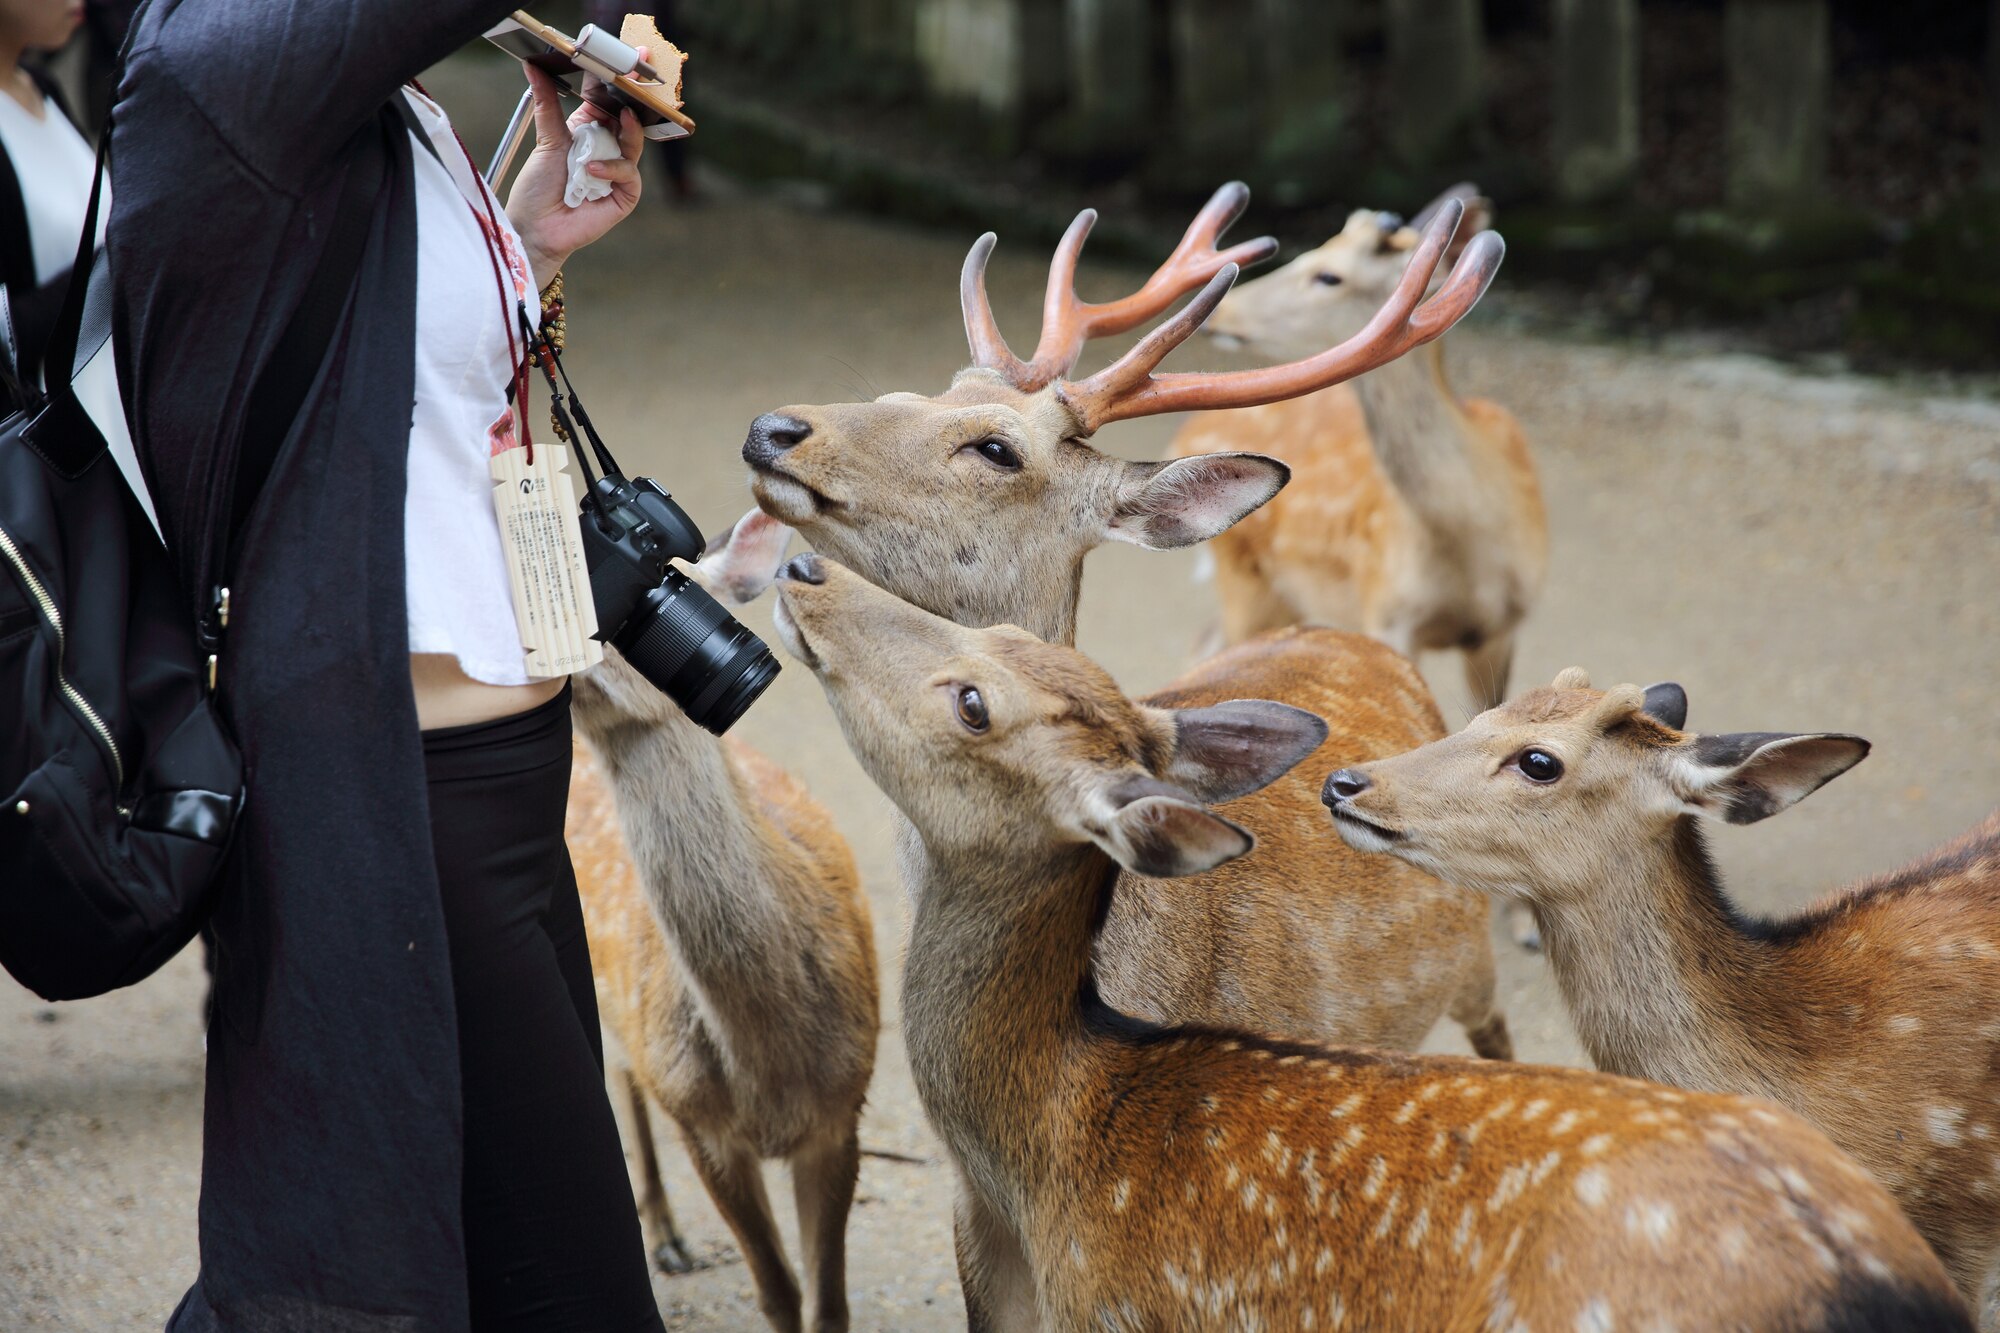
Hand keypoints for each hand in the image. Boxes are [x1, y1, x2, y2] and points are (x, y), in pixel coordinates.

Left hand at [505, 59, 645, 288]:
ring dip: (628, 132)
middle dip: (634, 99)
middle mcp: (606, 150)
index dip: (615, 83)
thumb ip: (547, 103)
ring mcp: (617, 172)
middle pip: (628, 119)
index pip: (607, 102)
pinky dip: (613, 169)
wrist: (536, 227)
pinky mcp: (624, 195)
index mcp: (588, 132)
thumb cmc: (538, 189)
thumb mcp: (546, 139)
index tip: (624, 61)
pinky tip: (593, 170)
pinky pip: (629, 174)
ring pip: (634, 144)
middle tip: (636, 78)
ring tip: (622, 120)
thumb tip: (534, 68)